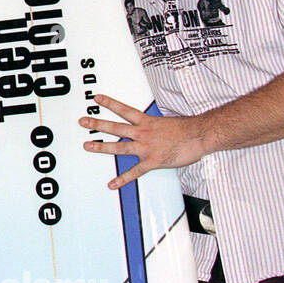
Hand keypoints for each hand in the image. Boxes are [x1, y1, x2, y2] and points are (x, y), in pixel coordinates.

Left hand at [80, 94, 205, 188]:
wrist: (200, 136)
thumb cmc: (188, 129)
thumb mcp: (168, 122)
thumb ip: (155, 126)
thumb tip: (150, 127)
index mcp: (147, 122)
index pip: (124, 110)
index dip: (110, 103)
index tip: (97, 98)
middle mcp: (143, 133)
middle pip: (116, 127)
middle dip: (98, 124)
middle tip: (83, 121)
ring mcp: (146, 147)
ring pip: (119, 146)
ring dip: (102, 147)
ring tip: (88, 146)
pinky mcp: (152, 161)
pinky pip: (134, 172)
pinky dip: (122, 179)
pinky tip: (112, 184)